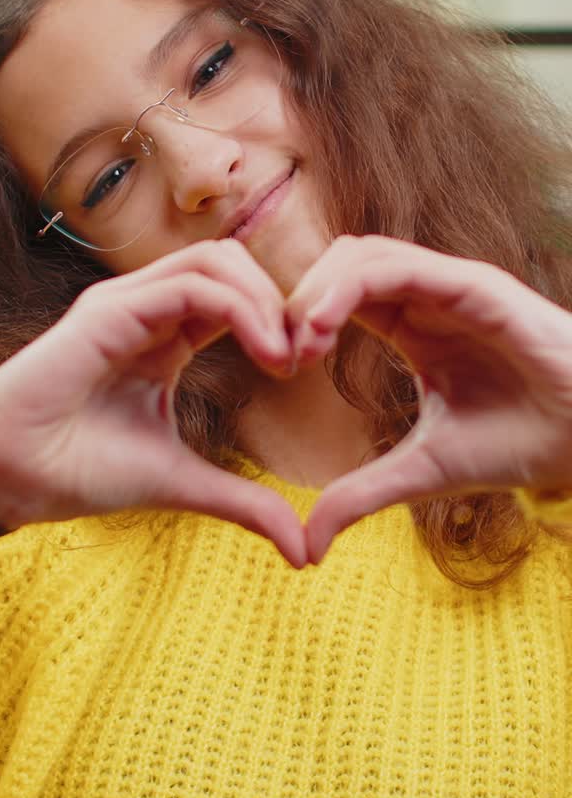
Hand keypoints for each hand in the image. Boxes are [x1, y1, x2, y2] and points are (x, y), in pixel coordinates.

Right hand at [0, 242, 306, 567]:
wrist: (12, 479)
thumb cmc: (82, 472)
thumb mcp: (183, 483)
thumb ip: (243, 502)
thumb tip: (304, 550)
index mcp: (165, 336)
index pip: (236, 294)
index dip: (278, 319)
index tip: (306, 366)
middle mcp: (147, 308)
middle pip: (232, 263)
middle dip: (280, 300)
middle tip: (304, 356)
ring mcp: (126, 304)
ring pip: (216, 260)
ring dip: (265, 300)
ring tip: (285, 356)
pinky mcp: (108, 311)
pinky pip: (190, 286)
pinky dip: (240, 309)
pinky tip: (263, 352)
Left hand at [285, 236, 571, 562]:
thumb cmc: (520, 445)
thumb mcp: (420, 473)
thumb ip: (360, 496)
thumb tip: (307, 545)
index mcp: (412, 327)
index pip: (336, 296)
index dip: (298, 322)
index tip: (278, 369)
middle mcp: (426, 297)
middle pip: (338, 264)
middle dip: (296, 301)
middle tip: (281, 356)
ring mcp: (449, 285)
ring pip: (361, 253)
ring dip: (316, 290)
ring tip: (299, 344)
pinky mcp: (473, 285)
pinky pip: (398, 265)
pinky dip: (349, 285)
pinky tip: (323, 328)